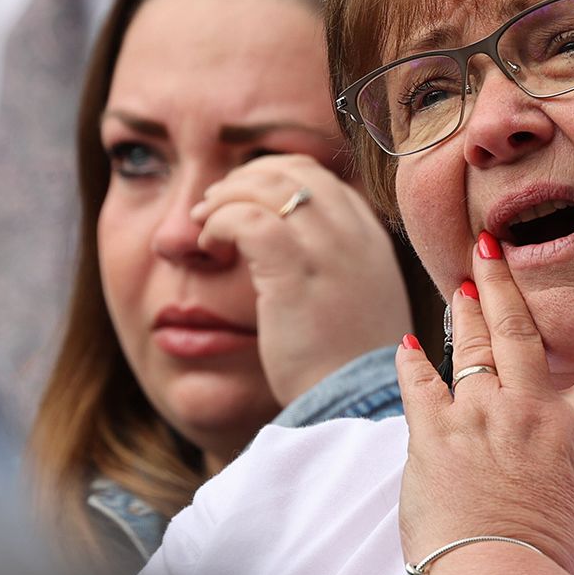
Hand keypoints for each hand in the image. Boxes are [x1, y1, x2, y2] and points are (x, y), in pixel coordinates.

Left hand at [192, 155, 413, 405]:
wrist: (354, 402)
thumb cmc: (347, 361)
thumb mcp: (358, 300)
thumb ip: (339, 266)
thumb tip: (298, 251)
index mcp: (369, 238)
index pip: (319, 178)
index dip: (273, 178)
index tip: (243, 200)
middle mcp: (352, 234)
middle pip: (292, 171)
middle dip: (245, 179)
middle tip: (214, 203)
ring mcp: (326, 249)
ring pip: (268, 186)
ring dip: (227, 196)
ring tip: (204, 221)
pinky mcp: (293, 272)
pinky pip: (247, 219)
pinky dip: (221, 222)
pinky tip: (211, 245)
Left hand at [392, 230, 573, 574]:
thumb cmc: (553, 573)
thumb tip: (566, 501)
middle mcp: (530, 414)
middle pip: (523, 332)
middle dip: (508, 283)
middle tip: (492, 244)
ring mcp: (478, 419)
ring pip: (473, 348)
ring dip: (467, 311)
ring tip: (461, 281)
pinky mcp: (433, 438)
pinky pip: (420, 388)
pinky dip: (412, 365)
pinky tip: (405, 345)